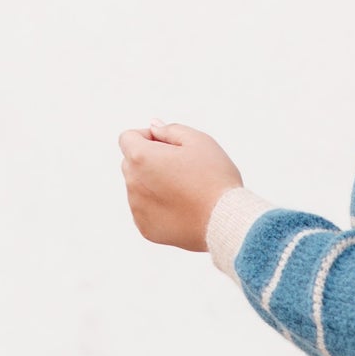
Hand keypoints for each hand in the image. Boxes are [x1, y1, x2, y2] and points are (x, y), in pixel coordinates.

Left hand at [118, 119, 242, 250]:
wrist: (226, 221)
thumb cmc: (215, 178)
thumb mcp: (198, 141)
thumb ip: (170, 130)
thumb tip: (153, 126)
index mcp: (141, 157)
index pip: (128, 138)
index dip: (148, 137)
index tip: (169, 148)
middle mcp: (133, 183)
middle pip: (131, 163)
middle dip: (149, 161)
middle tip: (182, 170)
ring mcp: (137, 208)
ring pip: (138, 189)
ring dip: (153, 185)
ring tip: (185, 192)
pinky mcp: (146, 228)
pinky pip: (146, 211)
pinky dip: (158, 208)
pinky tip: (182, 209)